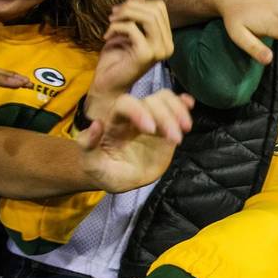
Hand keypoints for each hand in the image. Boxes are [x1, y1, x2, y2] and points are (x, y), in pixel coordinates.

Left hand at [77, 90, 193, 192]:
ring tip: (186, 129)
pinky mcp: (166, 127)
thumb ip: (88, 145)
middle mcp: (134, 115)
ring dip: (178, 111)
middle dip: (166, 117)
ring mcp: (152, 119)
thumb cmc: (102, 169)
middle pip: (152, 100)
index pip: (127, 104)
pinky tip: (190, 105)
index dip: (139, 112)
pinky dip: (183, 103)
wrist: (118, 177)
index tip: (151, 129)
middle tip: (175, 140)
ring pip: (165, 100)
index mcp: (115, 121)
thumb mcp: (91, 164)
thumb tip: (96, 125)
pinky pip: (176, 107)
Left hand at [88, 0, 172, 118]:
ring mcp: (159, 51)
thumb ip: (133, 12)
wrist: (107, 85)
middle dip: (130, 7)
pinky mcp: (146, 54)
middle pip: (155, 9)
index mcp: (166, 39)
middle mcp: (167, 45)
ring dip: (124, 15)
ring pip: (148, 17)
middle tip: (112, 15)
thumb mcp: (124, 30)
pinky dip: (116, 27)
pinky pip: (132, 28)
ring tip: (110, 23)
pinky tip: (107, 37)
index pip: (160, 7)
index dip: (138, 4)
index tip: (119, 12)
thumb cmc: (115, 59)